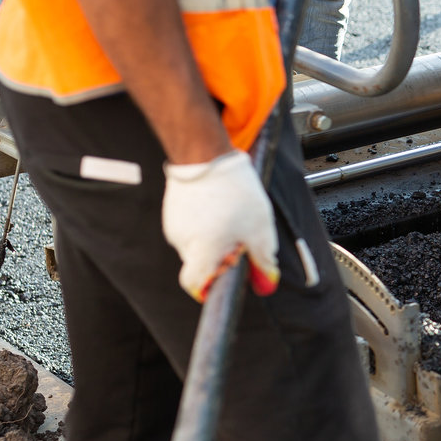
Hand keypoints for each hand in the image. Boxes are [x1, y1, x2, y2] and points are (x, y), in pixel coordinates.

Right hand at [161, 151, 280, 300]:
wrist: (206, 154)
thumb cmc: (234, 190)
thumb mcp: (260, 228)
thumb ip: (263, 258)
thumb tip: (267, 281)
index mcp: (201, 250)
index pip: (195, 285)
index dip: (211, 286)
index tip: (227, 274)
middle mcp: (181, 241)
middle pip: (200, 264)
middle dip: (222, 258)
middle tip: (240, 240)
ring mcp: (173, 225)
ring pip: (196, 244)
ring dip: (216, 239)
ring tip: (233, 217)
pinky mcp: (172, 210)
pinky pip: (191, 227)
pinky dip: (206, 225)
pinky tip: (221, 207)